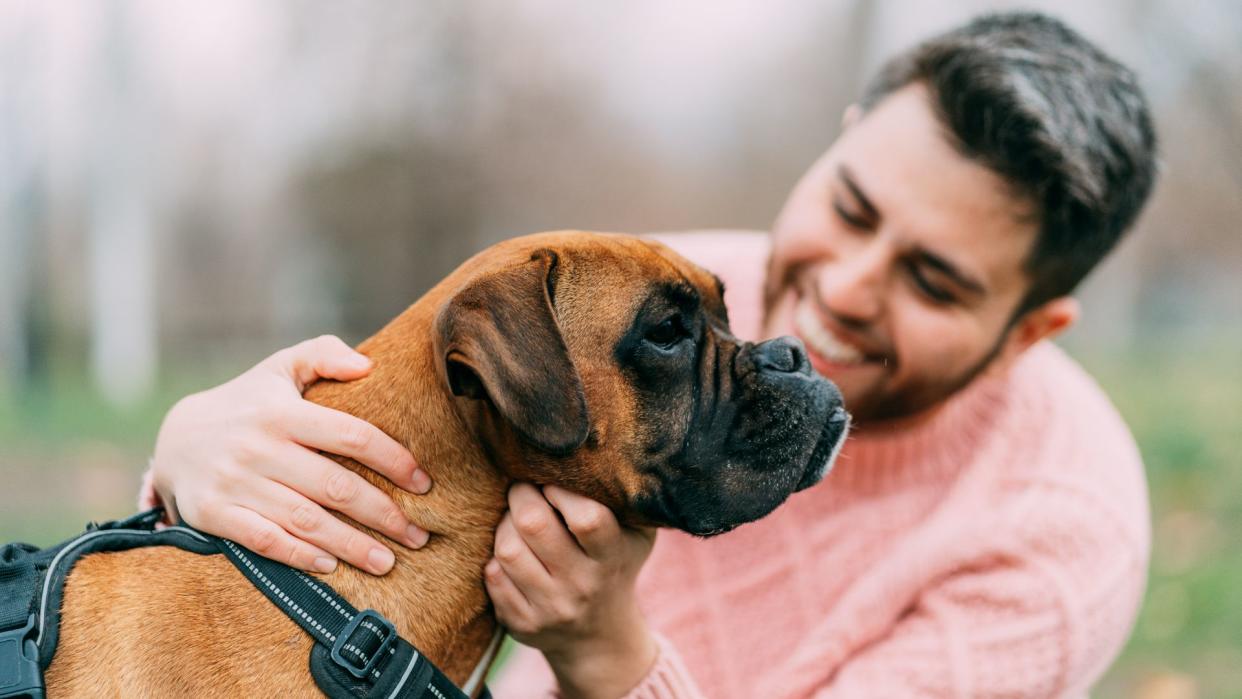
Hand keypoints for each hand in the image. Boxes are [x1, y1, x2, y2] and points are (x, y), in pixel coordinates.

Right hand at [149, 335, 431, 574]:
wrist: (174, 436)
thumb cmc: (247, 403)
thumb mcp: (280, 368)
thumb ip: (323, 355)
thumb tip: (367, 365)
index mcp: (282, 411)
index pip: (352, 436)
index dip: (394, 461)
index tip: (424, 485)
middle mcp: (259, 446)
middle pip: (335, 486)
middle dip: (383, 515)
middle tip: (418, 535)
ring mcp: (234, 482)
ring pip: (305, 519)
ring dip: (351, 545)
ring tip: (388, 562)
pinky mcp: (213, 513)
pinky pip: (263, 540)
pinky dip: (298, 556)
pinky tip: (330, 566)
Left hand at [484, 483, 657, 698]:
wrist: (600, 635)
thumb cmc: (616, 563)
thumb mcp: (636, 534)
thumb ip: (624, 499)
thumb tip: (595, 451)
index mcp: (612, 557)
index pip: (586, 518)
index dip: (561, 489)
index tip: (553, 480)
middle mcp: (583, 586)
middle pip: (534, 525)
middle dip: (521, 495)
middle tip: (523, 487)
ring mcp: (551, 608)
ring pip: (506, 549)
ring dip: (504, 525)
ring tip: (515, 519)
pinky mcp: (523, 624)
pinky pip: (493, 576)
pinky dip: (495, 557)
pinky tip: (513, 552)